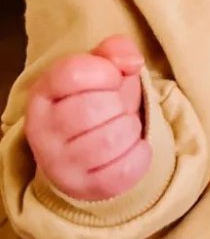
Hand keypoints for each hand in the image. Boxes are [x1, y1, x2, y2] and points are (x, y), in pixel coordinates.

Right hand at [25, 35, 151, 200]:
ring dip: (130, 129)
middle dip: (118, 103)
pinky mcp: (81, 188)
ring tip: (123, 127)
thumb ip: (116, 50)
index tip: (111, 78)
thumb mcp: (104, 67)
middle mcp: (42, 130)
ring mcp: (58, 164)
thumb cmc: (100, 98)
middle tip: (116, 108)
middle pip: (91, 109)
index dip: (104, 71)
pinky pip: (123, 170)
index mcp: (43, 93)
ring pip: (110, 141)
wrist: (91, 147)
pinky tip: (130, 148)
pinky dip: (139, 155)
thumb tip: (131, 63)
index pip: (72, 73)